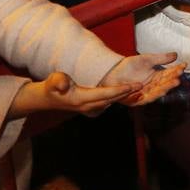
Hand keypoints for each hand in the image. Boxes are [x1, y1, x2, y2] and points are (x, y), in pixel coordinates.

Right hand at [7, 71, 136, 118]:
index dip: (119, 90)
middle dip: (127, 93)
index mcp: (81, 99)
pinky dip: (118, 98)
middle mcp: (88, 106)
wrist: (48, 98)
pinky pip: (108, 103)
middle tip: (142, 85)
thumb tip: (64, 85)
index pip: (104, 94)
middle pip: (111, 99)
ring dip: (124, 96)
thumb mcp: (53, 80)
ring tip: (139, 89)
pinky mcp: (91, 108)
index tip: (132, 86)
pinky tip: (127, 93)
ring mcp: (90, 109)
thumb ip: (59, 81)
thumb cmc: (52, 87)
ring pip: (111, 102)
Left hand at [99, 52, 185, 105]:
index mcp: (156, 77)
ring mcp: (146, 94)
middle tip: (180, 74)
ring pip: (159, 91)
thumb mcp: (146, 59)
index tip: (184, 65)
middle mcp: (153, 86)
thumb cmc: (129, 66)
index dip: (176, 70)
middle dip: (173, 79)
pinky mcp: (137, 101)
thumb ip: (160, 58)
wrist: (112, 73)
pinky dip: (154, 95)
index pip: (169, 73)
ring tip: (175, 82)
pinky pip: (147, 98)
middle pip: (165, 83)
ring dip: (167, 87)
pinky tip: (161, 90)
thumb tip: (175, 55)